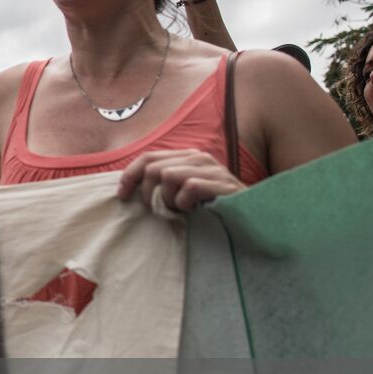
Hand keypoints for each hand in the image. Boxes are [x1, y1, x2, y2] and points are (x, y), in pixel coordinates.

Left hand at [116, 149, 244, 212]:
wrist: (252, 217)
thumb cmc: (213, 208)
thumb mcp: (185, 192)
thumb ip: (165, 184)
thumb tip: (130, 186)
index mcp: (188, 156)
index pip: (148, 157)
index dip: (129, 175)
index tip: (121, 195)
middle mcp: (199, 158)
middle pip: (154, 167)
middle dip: (147, 192)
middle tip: (156, 209)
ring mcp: (212, 169)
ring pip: (168, 176)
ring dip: (168, 200)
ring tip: (180, 210)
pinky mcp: (221, 183)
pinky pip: (188, 188)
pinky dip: (184, 204)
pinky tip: (193, 211)